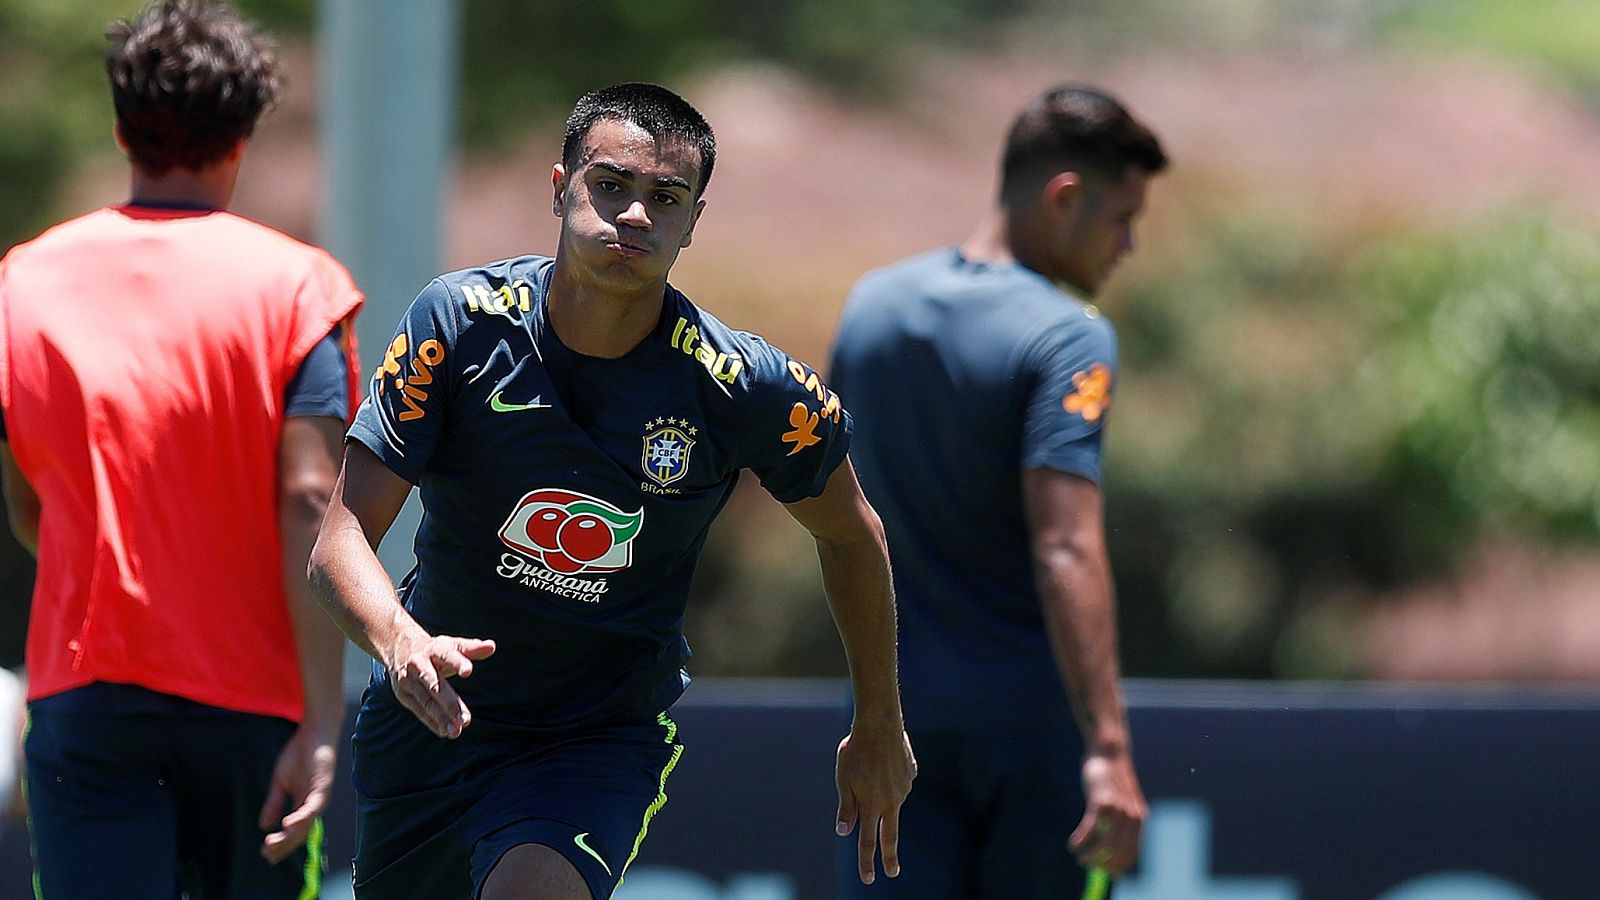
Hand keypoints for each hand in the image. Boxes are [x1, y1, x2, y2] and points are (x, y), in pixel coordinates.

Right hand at [257, 724, 337, 863]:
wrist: (314, 731)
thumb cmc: (299, 754)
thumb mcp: (280, 782)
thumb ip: (274, 802)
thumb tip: (264, 825)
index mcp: (304, 805)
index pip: (294, 831)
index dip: (281, 844)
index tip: (265, 854)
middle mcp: (314, 804)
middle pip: (300, 832)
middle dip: (284, 845)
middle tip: (267, 854)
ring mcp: (320, 795)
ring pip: (307, 822)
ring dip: (291, 835)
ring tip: (274, 843)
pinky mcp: (324, 784)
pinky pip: (314, 804)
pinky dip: (303, 815)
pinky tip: (288, 823)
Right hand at [385, 633, 495, 738]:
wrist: (399, 648)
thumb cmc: (435, 650)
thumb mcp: (452, 645)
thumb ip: (472, 648)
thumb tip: (491, 646)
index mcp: (435, 649)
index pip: (446, 655)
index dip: (457, 662)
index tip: (468, 671)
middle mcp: (419, 664)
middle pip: (435, 685)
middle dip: (450, 703)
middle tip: (466, 720)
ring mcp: (408, 680)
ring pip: (426, 701)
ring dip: (441, 718)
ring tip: (455, 731)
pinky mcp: (403, 693)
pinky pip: (418, 709)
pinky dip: (431, 721)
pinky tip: (443, 731)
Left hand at [835, 725, 915, 884]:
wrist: (880, 724)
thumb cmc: (856, 751)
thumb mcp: (843, 779)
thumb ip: (846, 807)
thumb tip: (845, 832)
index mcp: (872, 805)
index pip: (869, 842)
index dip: (867, 862)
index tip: (869, 879)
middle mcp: (891, 801)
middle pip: (890, 835)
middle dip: (890, 857)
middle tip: (893, 872)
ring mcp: (904, 788)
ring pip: (892, 800)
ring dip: (882, 793)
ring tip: (870, 765)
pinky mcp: (911, 775)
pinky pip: (899, 782)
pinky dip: (890, 778)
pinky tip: (883, 761)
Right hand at [1068, 747, 1146, 875]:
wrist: (1109, 752)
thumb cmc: (1111, 778)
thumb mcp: (1120, 800)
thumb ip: (1119, 821)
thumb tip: (1108, 847)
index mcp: (1139, 819)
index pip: (1131, 852)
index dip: (1117, 865)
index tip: (1104, 872)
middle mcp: (1132, 817)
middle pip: (1119, 852)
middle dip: (1103, 864)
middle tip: (1089, 866)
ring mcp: (1118, 809)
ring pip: (1106, 844)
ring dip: (1091, 856)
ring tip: (1080, 859)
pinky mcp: (1102, 801)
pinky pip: (1090, 829)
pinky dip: (1081, 840)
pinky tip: (1073, 845)